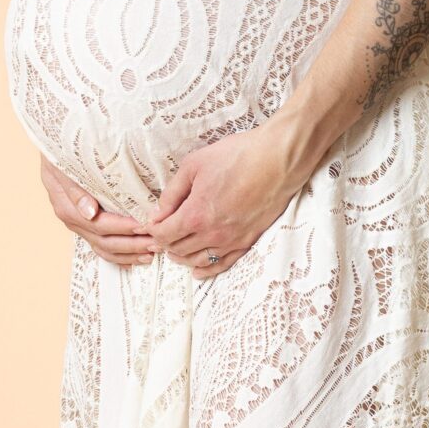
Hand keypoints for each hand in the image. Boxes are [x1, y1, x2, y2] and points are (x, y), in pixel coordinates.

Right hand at [38, 156, 157, 267]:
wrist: (55, 147)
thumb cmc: (61, 150)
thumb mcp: (62, 164)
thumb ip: (75, 189)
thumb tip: (90, 213)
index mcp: (67, 206)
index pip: (99, 224)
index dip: (123, 228)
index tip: (145, 225)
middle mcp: (73, 219)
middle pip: (104, 241)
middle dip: (132, 244)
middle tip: (157, 242)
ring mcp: (80, 224)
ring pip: (105, 248)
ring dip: (130, 253)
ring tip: (153, 252)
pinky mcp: (86, 225)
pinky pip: (103, 247)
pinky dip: (121, 256)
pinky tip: (138, 258)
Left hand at [147, 121, 305, 278]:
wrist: (277, 160)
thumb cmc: (237, 156)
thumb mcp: (194, 165)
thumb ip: (172, 193)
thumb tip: (157, 213)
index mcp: (195, 214)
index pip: (164, 234)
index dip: (153, 230)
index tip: (151, 225)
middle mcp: (212, 233)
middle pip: (178, 249)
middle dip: (166, 243)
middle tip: (162, 235)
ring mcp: (231, 240)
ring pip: (197, 261)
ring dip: (182, 257)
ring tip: (176, 250)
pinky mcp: (247, 241)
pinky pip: (222, 264)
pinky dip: (206, 270)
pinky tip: (198, 271)